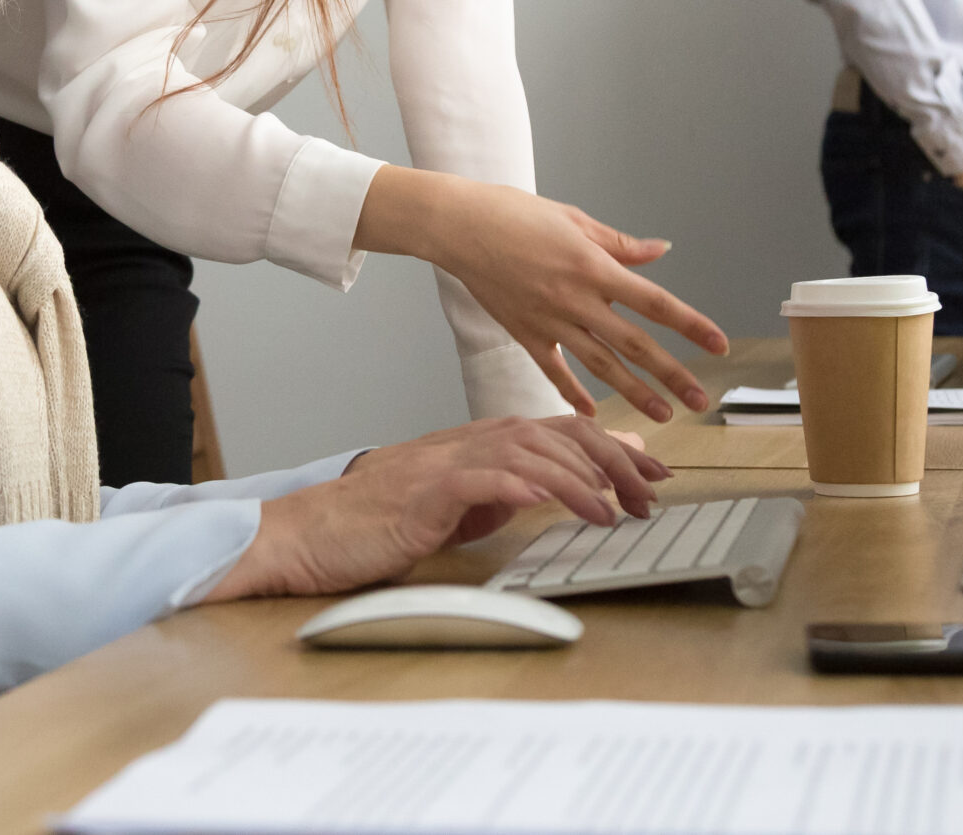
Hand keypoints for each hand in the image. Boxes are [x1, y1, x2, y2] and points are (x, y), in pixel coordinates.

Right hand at [204, 416, 672, 600]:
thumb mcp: (458, 506)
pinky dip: (536, 488)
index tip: (652, 473)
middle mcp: (468, 442)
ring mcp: (448, 462)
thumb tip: (558, 491)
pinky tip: (566, 505)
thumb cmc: (377, 523)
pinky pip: (493, 479)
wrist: (310, 532)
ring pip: (533, 451)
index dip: (611, 446)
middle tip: (652, 490)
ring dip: (585, 476)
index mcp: (478, 443)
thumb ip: (506, 491)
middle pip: (557, 433)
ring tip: (619, 506)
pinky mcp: (429, 489)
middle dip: (613, 458)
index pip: (558, 431)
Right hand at [355, 167, 728, 421]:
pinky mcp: (523, 333)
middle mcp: (576, 300)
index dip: (690, 325)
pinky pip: (554, 369)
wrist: (458, 226)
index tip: (719, 345)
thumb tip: (660, 252)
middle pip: (634, 344)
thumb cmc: (514, 213)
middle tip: (701, 400)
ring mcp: (549, 321)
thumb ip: (619, 244)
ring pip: (600, 365)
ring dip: (634, 392)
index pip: (654, 302)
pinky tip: (592, 412)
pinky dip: (572, 392)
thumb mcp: (573, 219)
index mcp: (593, 267)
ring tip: (663, 414)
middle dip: (672, 375)